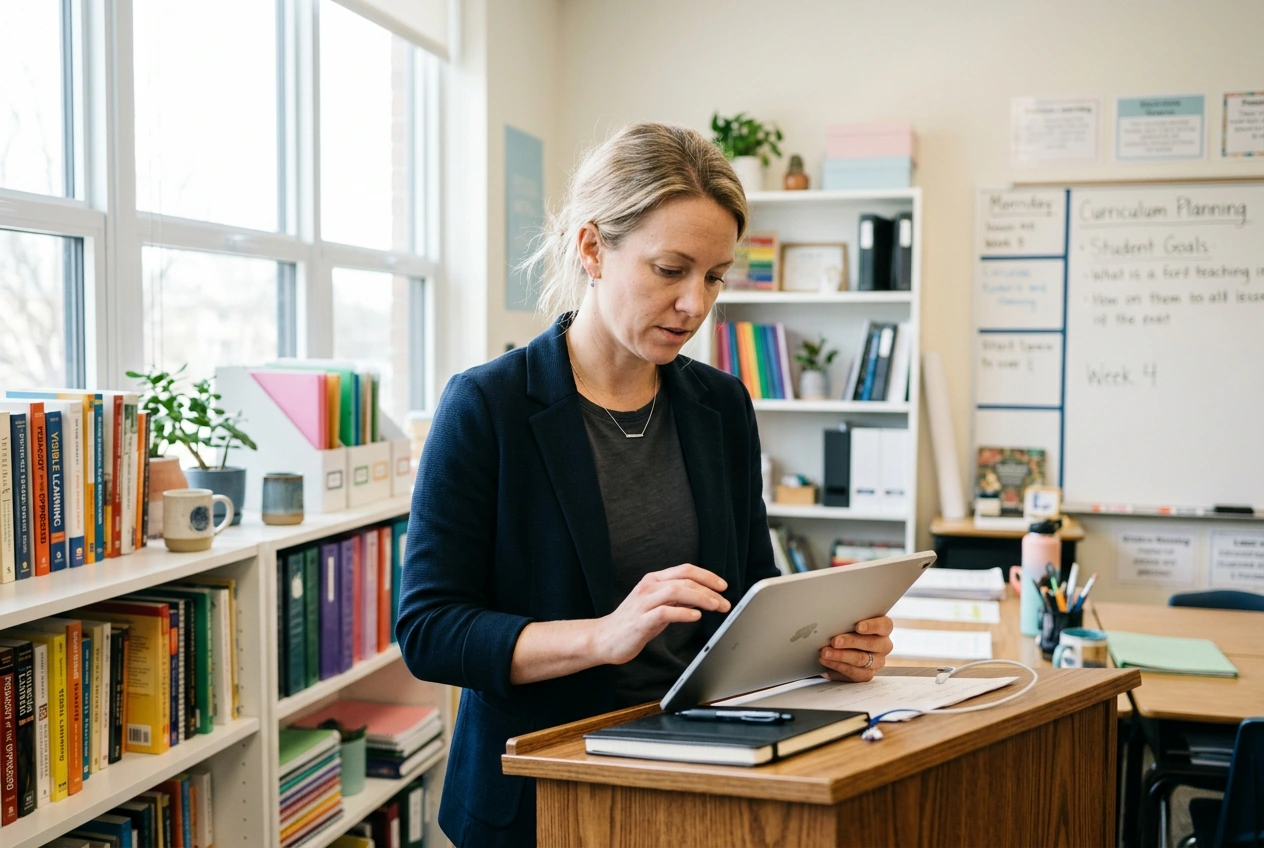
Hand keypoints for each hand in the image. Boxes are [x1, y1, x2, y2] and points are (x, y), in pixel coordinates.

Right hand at [592, 564, 730, 665]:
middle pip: (684, 579)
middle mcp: (649, 587)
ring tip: (716, 607)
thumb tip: (703, 597)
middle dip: (709, 589)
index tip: (723, 586)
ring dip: (701, 598)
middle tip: (725, 602)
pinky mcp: (641, 620)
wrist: (605, 638)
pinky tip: (696, 617)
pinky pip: (665, 612)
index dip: (707, 575)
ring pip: (676, 591)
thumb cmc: (634, 623)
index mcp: (653, 580)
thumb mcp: (657, 605)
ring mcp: (643, 603)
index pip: (685, 570)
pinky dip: (683, 613)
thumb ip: (676, 598)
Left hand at [818, 616, 893, 682]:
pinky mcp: (867, 674)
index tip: (858, 627)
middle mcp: (883, 645)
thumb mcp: (850, 621)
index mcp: (883, 628)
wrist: (844, 646)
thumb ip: (848, 620)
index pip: (884, 625)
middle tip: (834, 641)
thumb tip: (832, 618)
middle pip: (871, 643)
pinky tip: (826, 663)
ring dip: (840, 657)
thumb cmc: (848, 628)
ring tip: (825, 654)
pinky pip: (854, 674)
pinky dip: (837, 668)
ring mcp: (877, 661)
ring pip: (861, 660)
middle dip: (850, 642)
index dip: (872, 626)